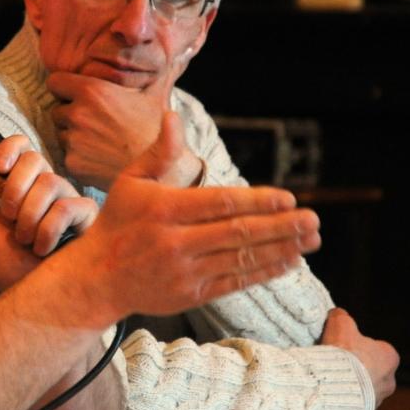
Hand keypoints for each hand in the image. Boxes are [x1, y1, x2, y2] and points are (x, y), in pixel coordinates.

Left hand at [0, 135, 98, 290]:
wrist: (24, 296)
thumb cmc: (0, 262)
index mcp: (19, 183)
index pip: (21, 146)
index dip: (10, 148)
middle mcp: (45, 186)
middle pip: (35, 158)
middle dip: (14, 187)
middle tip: (7, 214)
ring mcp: (66, 200)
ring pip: (51, 182)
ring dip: (29, 215)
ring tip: (23, 239)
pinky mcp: (85, 217)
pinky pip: (69, 207)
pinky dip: (49, 229)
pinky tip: (42, 247)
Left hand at [47, 70, 201, 188]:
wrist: (158, 168)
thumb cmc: (156, 128)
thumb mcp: (153, 92)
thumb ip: (144, 69)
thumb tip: (163, 47)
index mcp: (92, 91)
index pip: (54, 82)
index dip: (64, 87)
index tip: (74, 94)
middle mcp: (77, 114)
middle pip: (57, 109)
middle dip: (70, 114)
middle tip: (94, 121)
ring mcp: (72, 140)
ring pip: (60, 133)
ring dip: (73, 135)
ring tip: (99, 140)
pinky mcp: (72, 163)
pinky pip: (67, 155)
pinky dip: (78, 156)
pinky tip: (99, 156)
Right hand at [62, 113, 321, 323]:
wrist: (96, 278)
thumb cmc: (117, 222)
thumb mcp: (130, 182)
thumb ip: (159, 152)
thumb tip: (174, 115)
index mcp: (163, 210)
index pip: (219, 204)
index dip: (257, 202)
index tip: (288, 198)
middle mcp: (175, 242)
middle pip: (237, 233)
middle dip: (280, 227)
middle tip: (313, 219)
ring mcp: (184, 272)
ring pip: (241, 259)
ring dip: (281, 249)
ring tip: (311, 239)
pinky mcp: (190, 295)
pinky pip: (234, 282)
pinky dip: (264, 271)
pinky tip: (289, 261)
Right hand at [320, 307, 398, 405]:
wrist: (336, 385)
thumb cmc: (344, 353)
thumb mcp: (340, 324)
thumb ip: (341, 317)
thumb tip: (337, 313)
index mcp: (390, 357)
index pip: (377, 349)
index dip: (359, 346)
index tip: (344, 346)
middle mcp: (389, 380)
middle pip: (372, 370)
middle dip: (357, 367)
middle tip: (336, 362)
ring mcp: (378, 399)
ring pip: (364, 387)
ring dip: (350, 383)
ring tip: (330, 376)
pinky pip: (355, 402)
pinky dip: (345, 396)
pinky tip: (330, 389)